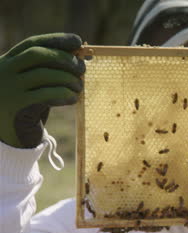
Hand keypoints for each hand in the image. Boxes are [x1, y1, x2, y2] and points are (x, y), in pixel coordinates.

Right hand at [0, 33, 84, 147]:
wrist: (8, 139)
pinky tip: (73, 98)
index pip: (33, 43)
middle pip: (38, 55)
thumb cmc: (28, 108)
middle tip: (82, 68)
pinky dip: (63, 94)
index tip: (78, 41)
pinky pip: (45, 95)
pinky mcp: (16, 106)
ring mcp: (7, 89)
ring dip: (68, 78)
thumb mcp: (36, 85)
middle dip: (64, 59)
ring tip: (79, 86)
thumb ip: (51, 71)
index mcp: (6, 62)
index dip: (57, 40)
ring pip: (43, 74)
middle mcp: (3, 72)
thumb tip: (82, 56)